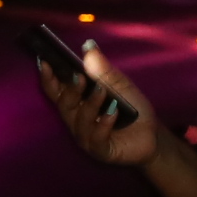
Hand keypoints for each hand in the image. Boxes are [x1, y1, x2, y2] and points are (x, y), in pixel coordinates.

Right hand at [32, 44, 160, 169]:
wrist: (152, 134)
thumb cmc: (132, 108)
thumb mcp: (119, 84)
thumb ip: (103, 68)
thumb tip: (88, 45)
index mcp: (77, 102)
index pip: (56, 90)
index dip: (47, 77)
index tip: (44, 61)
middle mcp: (76, 119)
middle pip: (64, 105)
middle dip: (70, 90)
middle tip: (79, 77)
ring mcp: (86, 137)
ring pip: (79, 121)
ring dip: (90, 105)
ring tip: (102, 92)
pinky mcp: (101, 151)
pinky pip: (96, 138)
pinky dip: (104, 124)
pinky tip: (113, 113)